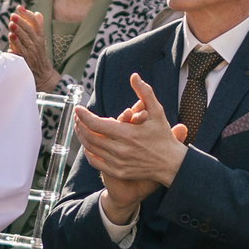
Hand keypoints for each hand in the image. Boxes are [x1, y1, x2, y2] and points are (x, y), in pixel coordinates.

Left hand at [6, 7, 57, 90]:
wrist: (43, 74)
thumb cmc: (39, 54)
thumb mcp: (40, 39)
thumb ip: (38, 26)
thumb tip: (37, 13)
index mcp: (40, 37)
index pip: (35, 23)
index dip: (27, 15)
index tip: (20, 7)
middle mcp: (37, 44)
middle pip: (29, 31)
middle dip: (21, 23)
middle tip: (13, 16)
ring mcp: (31, 53)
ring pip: (24, 41)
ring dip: (17, 33)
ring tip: (11, 25)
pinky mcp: (26, 61)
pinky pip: (20, 53)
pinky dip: (15, 47)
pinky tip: (10, 42)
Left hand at [73, 72, 191, 220]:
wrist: (171, 164)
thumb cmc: (163, 136)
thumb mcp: (157, 112)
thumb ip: (145, 93)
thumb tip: (134, 76)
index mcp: (128, 134)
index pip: (97, 124)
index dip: (84, 116)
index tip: (78, 109)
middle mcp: (121, 150)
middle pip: (91, 136)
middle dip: (80, 125)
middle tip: (77, 117)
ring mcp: (118, 163)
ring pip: (91, 149)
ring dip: (82, 137)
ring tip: (80, 127)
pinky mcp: (117, 172)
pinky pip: (95, 162)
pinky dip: (88, 152)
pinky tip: (88, 144)